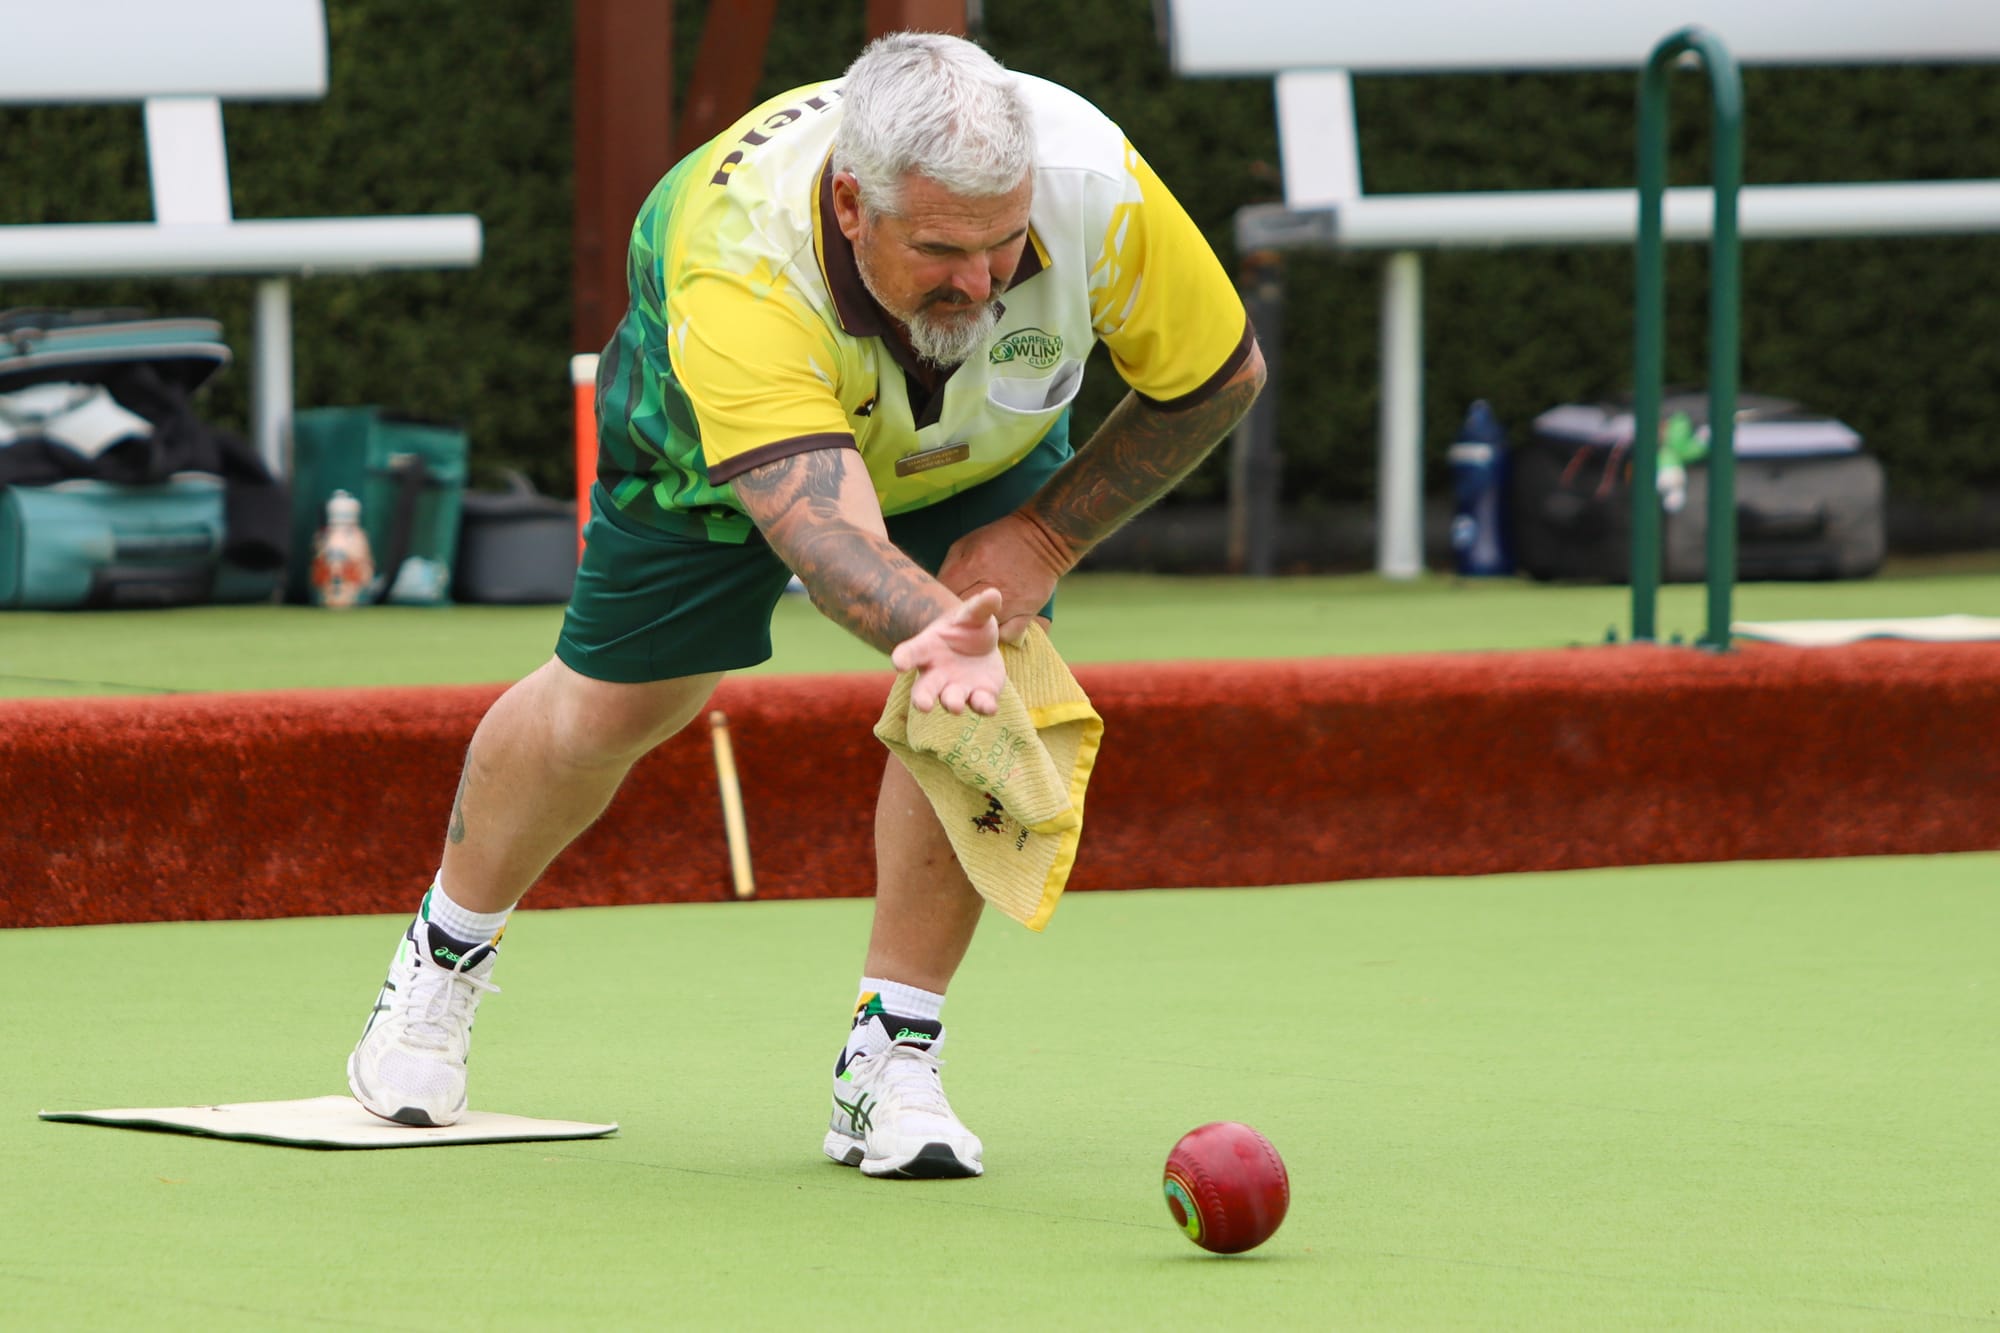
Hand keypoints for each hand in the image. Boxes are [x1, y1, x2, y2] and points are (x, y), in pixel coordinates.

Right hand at [891, 588, 1005, 714]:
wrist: (981, 648)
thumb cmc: (968, 627)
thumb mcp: (973, 614)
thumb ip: (980, 607)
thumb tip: (994, 594)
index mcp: (928, 649)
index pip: (910, 653)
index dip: (903, 658)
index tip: (899, 663)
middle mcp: (937, 674)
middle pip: (923, 690)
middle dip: (922, 699)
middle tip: (923, 705)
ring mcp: (956, 688)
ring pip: (950, 701)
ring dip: (952, 704)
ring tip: (955, 706)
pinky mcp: (978, 697)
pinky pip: (979, 705)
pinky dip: (984, 707)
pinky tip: (990, 708)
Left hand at [936, 512, 1072, 644]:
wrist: (1044, 537)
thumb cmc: (1000, 539)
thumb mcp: (968, 542)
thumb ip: (949, 566)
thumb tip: (936, 591)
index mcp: (973, 565)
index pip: (944, 592)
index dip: (938, 601)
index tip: (937, 605)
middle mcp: (991, 586)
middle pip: (961, 613)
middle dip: (953, 617)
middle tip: (951, 619)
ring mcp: (1011, 601)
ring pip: (983, 629)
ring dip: (975, 630)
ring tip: (971, 626)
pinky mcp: (1027, 611)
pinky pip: (1008, 634)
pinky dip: (999, 635)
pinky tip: (994, 630)